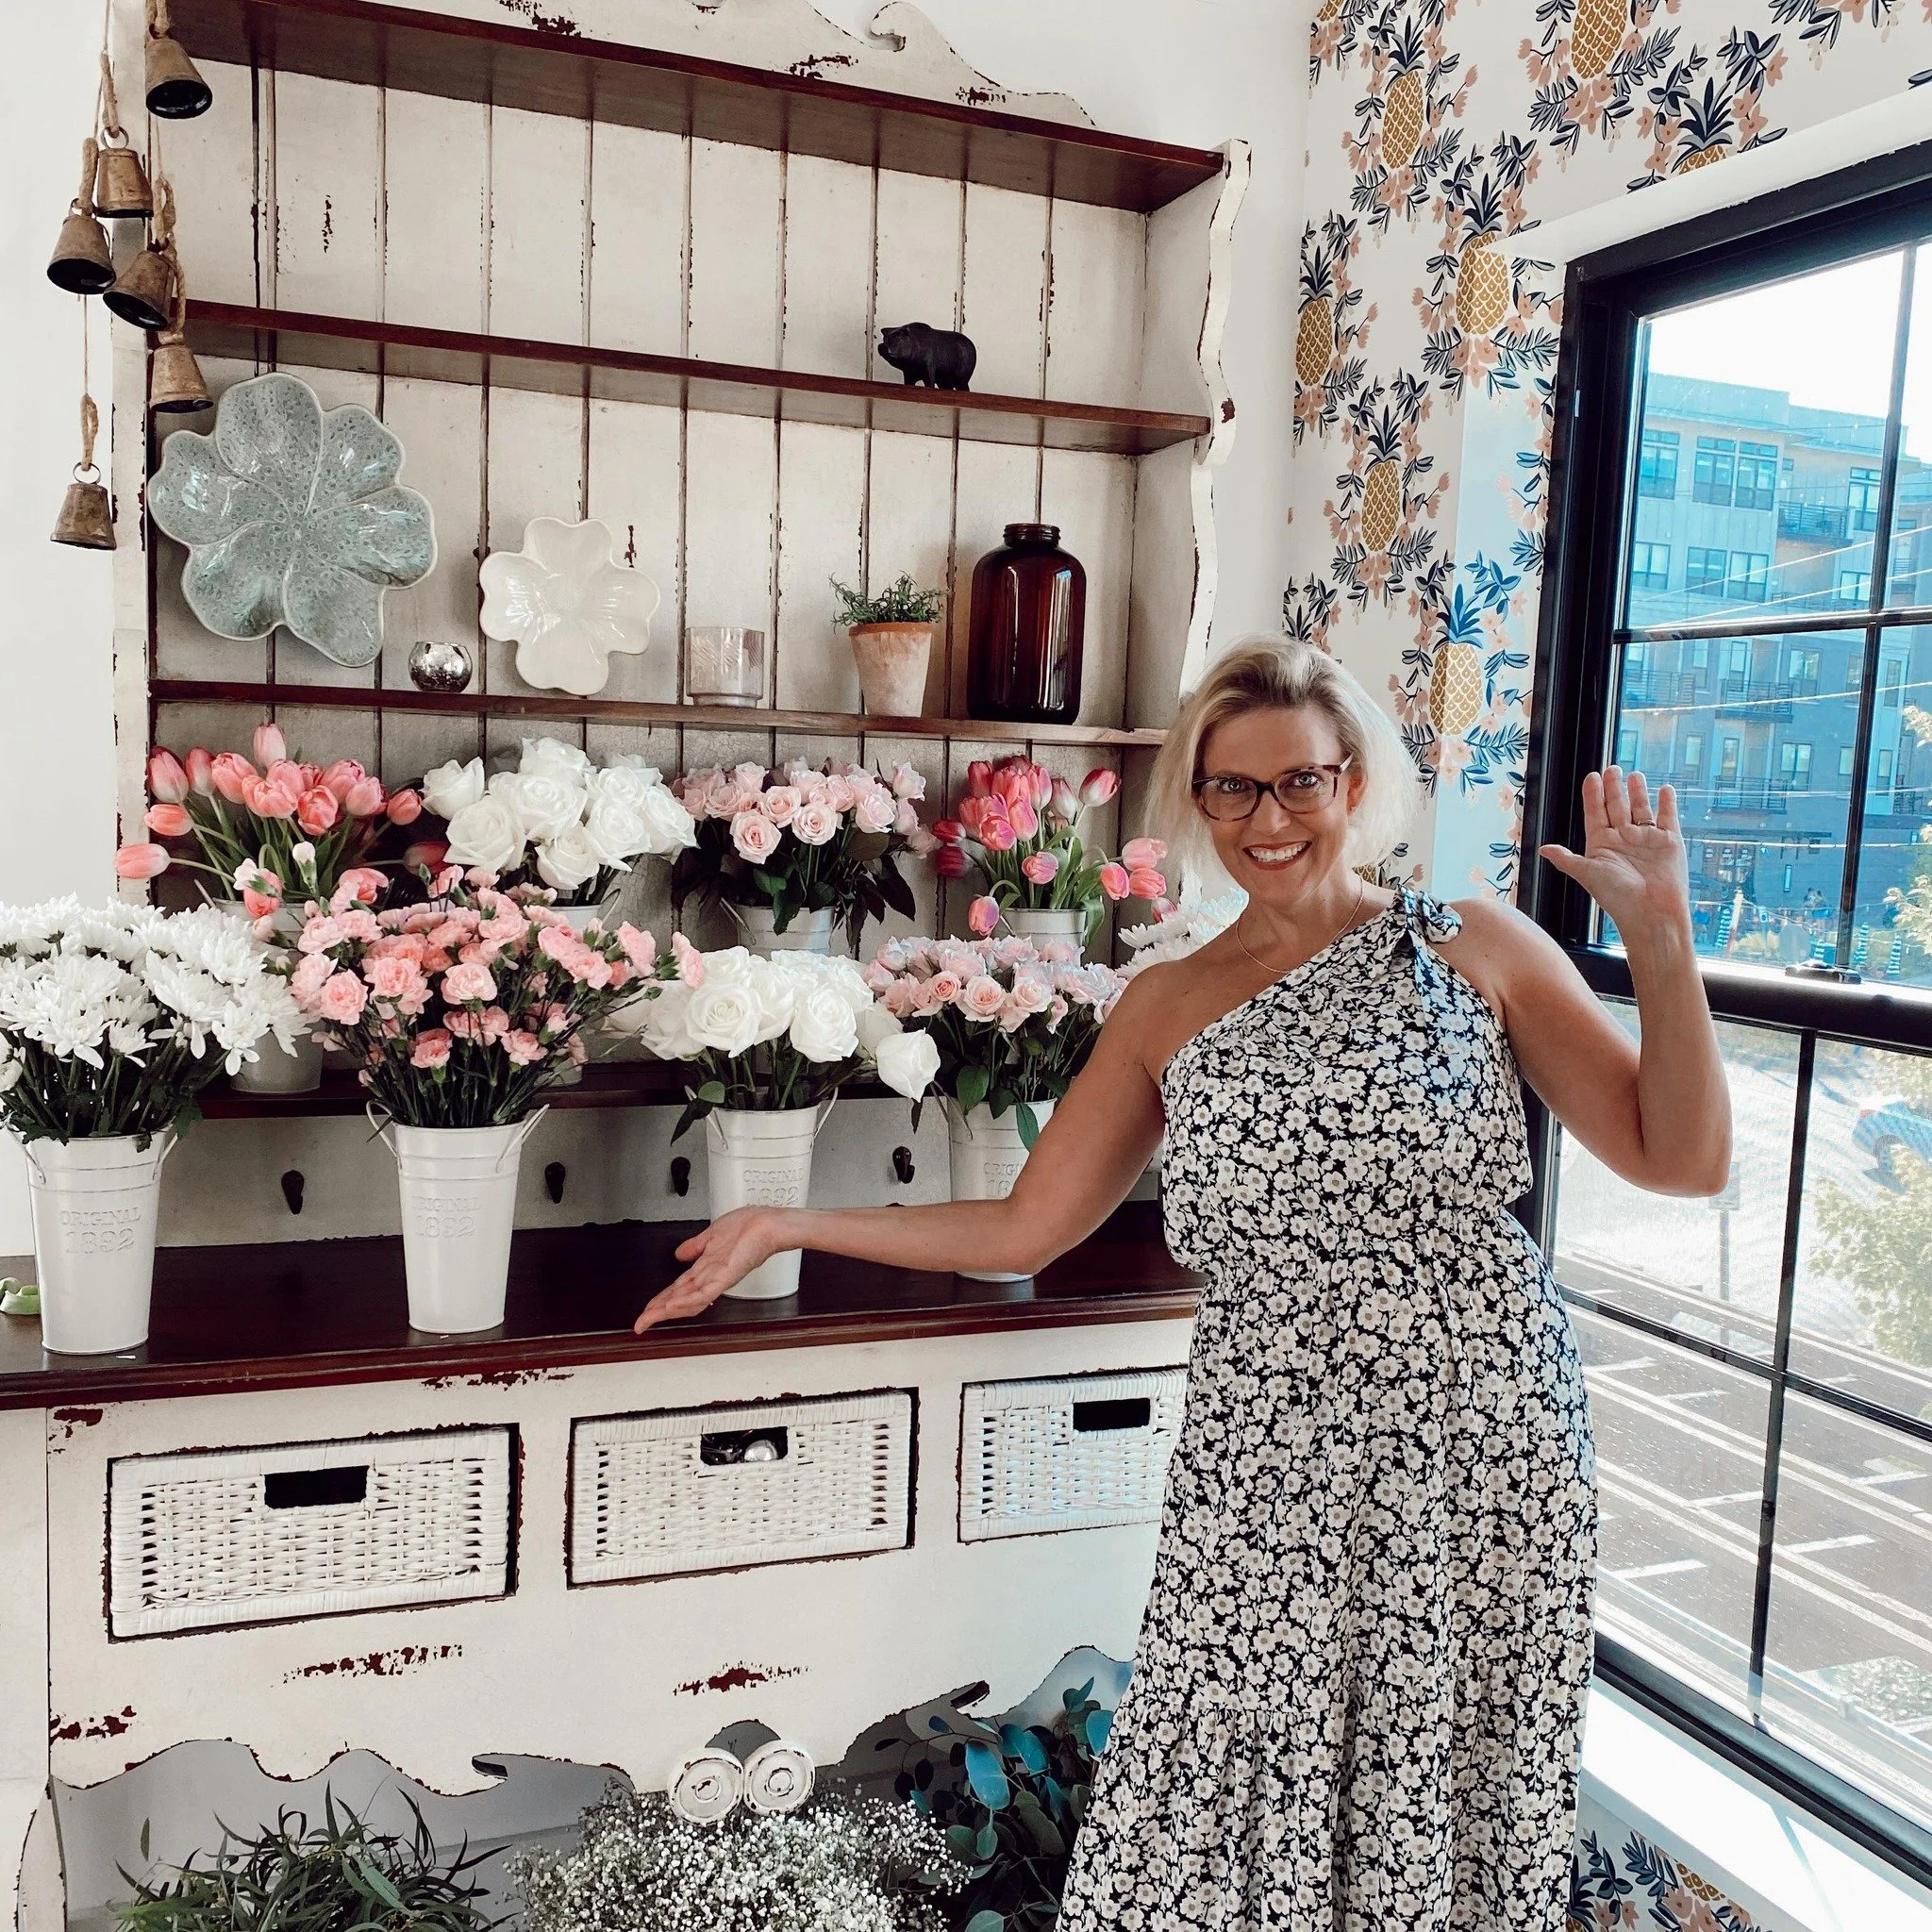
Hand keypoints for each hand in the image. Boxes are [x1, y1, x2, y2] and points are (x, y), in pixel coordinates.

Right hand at [633, 1208, 785, 1332]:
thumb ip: (695, 1246)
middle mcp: (710, 1276)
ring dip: (667, 1309)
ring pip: (688, 1300)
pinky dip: (688, 1300)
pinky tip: (672, 1305)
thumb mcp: (712, 1235)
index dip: (660, 1300)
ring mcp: (718, 1278)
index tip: (645, 1310)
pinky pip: (705, 1292)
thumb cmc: (749, 1227)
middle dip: (657, 1311)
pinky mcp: (727, 1276)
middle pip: (679, 1299)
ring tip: (650, 1317)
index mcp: (706, 1268)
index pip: (677, 1289)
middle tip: (641, 1323)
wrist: (769, 1224)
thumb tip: (679, 1254)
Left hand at [1539, 767, 1690, 940]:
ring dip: (1637, 792)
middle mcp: (1623, 840)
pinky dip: (1666, 803)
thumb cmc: (1617, 897)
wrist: (1652, 913)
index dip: (1593, 796)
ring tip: (1634, 774)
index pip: (1595, 813)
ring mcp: (1646, 840)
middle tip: (1611, 768)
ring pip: (1641, 809)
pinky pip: (1667, 817)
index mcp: (1602, 845)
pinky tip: (1664, 789)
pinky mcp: (1669, 842)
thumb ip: (1566, 859)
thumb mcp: (1587, 873)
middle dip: (1613, 788)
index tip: (1591, 777)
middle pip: (1617, 807)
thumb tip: (1541, 849)